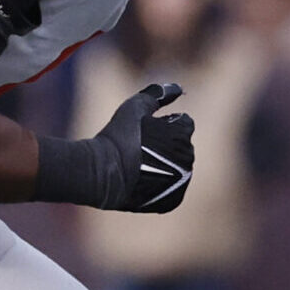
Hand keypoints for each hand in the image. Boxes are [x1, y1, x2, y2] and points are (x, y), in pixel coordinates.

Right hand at [92, 83, 195, 212]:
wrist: (102, 173)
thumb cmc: (117, 137)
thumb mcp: (135, 107)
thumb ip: (159, 94)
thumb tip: (179, 88)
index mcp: (183, 135)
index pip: (184, 123)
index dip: (164, 124)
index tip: (146, 131)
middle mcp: (188, 159)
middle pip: (181, 146)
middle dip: (166, 144)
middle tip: (140, 148)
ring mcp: (182, 181)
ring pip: (178, 167)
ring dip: (164, 164)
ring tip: (139, 165)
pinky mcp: (173, 200)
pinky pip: (172, 188)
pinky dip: (161, 184)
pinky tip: (142, 180)